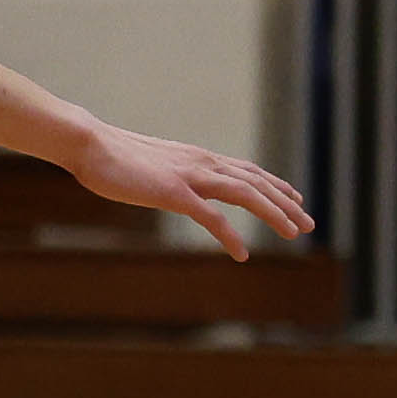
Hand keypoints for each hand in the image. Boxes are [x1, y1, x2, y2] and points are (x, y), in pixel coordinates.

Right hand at [76, 121, 315, 260]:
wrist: (88, 143)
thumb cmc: (114, 156)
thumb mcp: (155, 164)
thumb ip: (174, 173)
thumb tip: (179, 185)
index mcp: (199, 157)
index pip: (248, 170)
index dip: (275, 185)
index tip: (296, 198)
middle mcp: (203, 163)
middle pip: (256, 183)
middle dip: (286, 204)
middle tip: (308, 223)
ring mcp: (190, 177)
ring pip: (246, 194)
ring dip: (274, 214)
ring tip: (293, 234)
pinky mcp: (173, 193)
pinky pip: (211, 218)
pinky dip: (230, 236)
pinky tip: (242, 254)